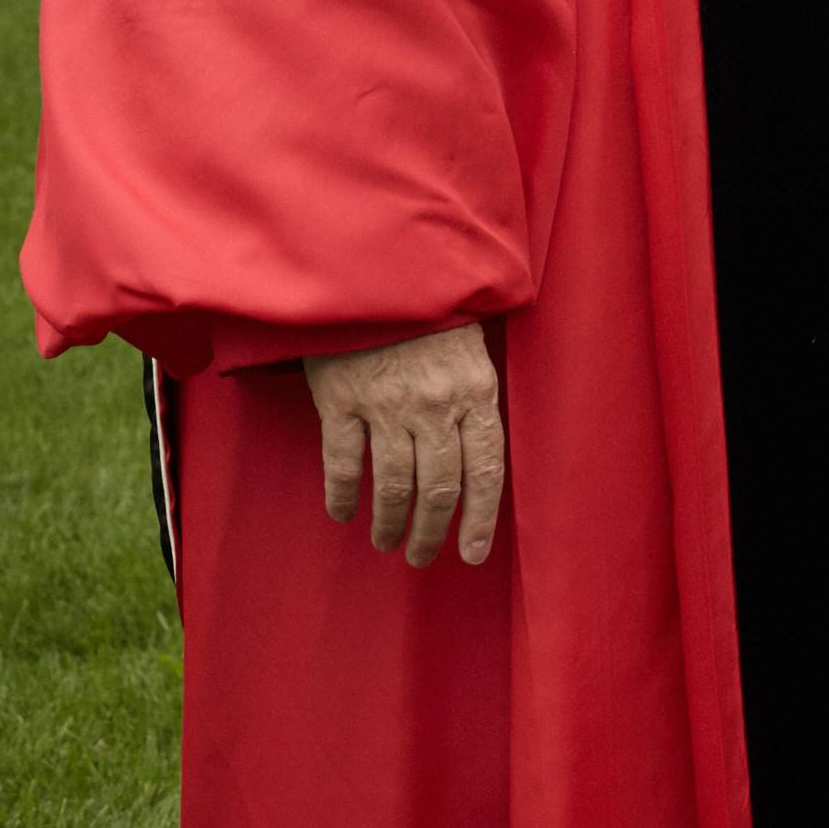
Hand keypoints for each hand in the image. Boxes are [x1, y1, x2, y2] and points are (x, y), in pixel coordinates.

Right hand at [304, 324, 505, 567]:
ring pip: (394, 484)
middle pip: (439, 488)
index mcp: (476, 392)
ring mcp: (388, 403)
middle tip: (422, 557)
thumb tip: (474, 457)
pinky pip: (344, 463)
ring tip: (387, 542)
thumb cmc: (432, 312)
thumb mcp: (471, 351)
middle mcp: (436, 404)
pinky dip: (343, 495)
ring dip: (391, 523)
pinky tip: (343, 514)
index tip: (474, 554)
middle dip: (431, 532)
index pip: (485, 470)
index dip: (481, 518)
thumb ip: (473, 400)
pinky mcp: (343, 399)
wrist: (380, 270)